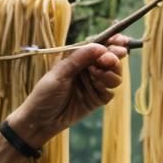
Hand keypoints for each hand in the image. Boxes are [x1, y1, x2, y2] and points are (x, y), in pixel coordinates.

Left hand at [8, 36, 127, 147]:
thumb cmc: (45, 93)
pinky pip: (111, 92)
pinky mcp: (98, 99)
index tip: (121, 41)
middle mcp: (90, 69)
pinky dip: (106, 88)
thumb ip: (79, 58)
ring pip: (115, 76)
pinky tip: (95, 88)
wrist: (41, 121)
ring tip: (96, 75)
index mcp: (79, 58)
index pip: (100, 46)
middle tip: (108, 60)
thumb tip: (100, 46)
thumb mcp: (59, 73)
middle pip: (112, 60)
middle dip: (114, 58)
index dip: (113, 41)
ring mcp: (95, 85)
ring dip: (110, 73)